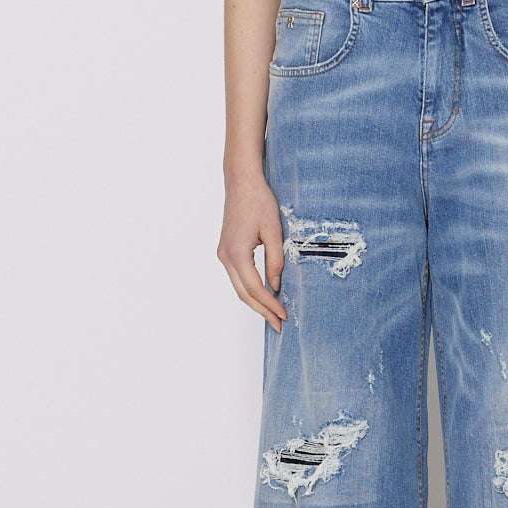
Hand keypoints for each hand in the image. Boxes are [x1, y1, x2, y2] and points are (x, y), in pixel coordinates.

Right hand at [218, 175, 287, 330]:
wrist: (242, 182)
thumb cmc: (259, 201)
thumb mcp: (274, 230)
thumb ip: (275, 259)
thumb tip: (276, 285)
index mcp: (236, 252)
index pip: (254, 288)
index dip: (269, 304)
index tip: (284, 316)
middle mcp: (225, 256)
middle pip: (243, 293)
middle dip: (262, 310)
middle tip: (279, 325)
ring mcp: (223, 253)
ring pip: (238, 287)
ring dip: (255, 302)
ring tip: (273, 315)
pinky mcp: (226, 250)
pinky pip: (238, 277)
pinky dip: (250, 289)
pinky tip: (264, 295)